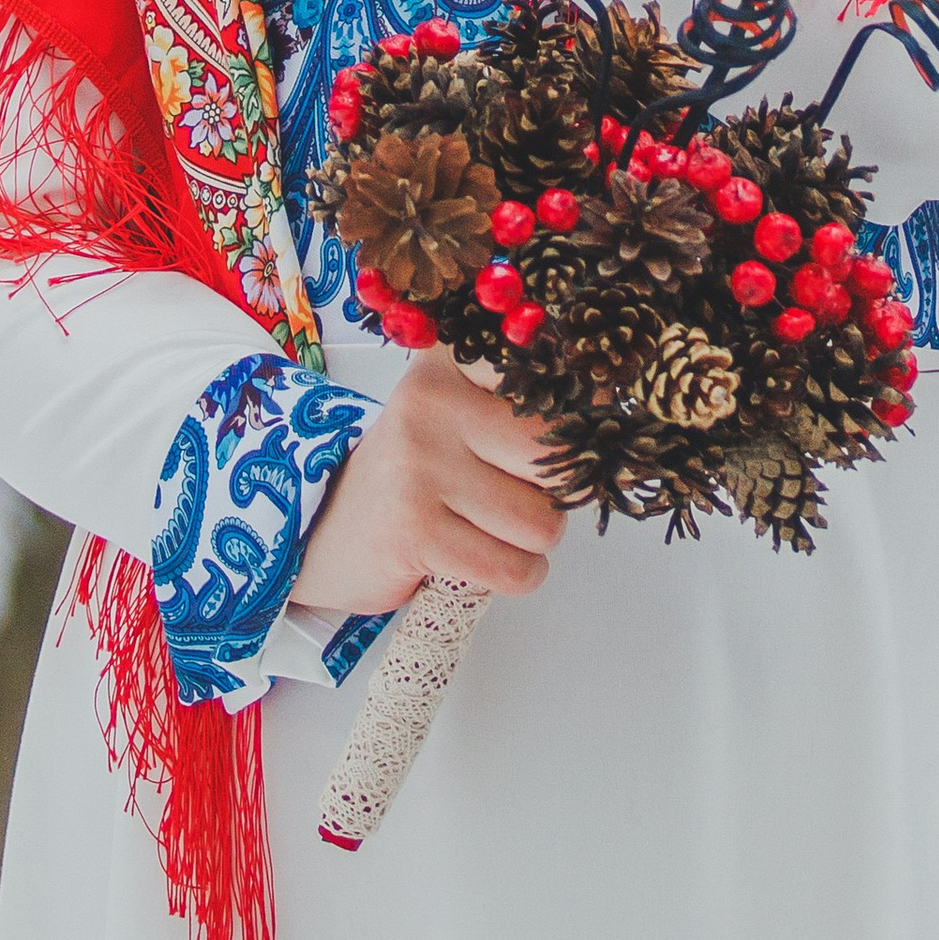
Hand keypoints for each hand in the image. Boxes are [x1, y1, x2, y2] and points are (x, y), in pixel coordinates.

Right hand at [291, 353, 566, 615]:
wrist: (322, 531)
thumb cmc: (413, 477)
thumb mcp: (457, 419)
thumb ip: (525, 412)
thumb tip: (616, 439)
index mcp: (448, 363)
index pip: (545, 372)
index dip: (580, 409)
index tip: (583, 430)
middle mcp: (431, 402)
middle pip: (555, 452)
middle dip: (556, 491)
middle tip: (519, 495)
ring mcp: (420, 465)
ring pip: (542, 520)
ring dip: (531, 544)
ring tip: (489, 530)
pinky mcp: (415, 530)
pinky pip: (511, 568)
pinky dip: (513, 576)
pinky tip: (481, 562)